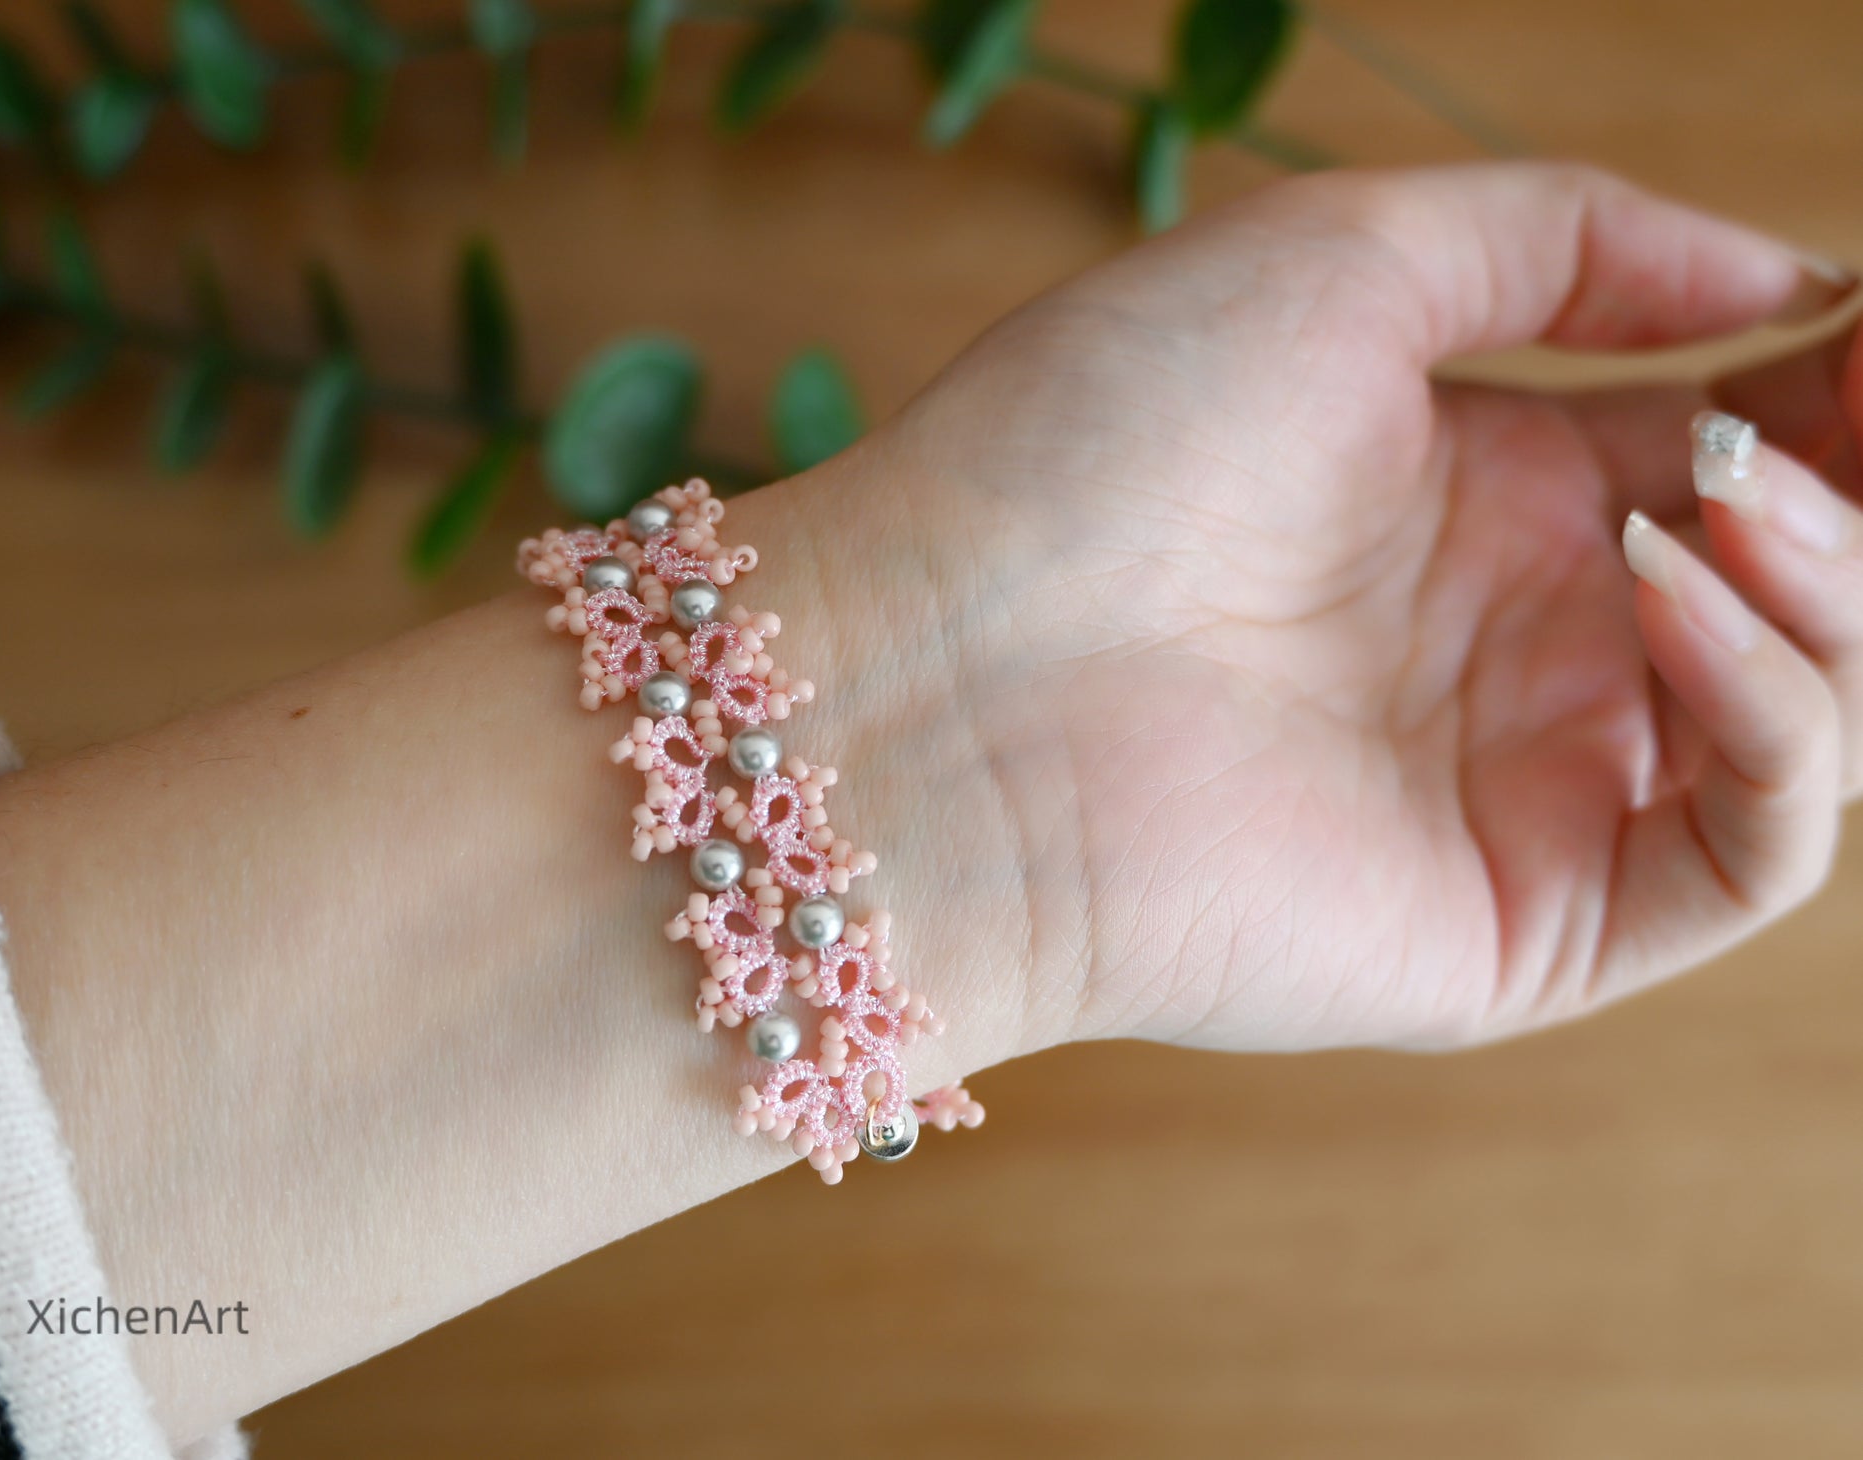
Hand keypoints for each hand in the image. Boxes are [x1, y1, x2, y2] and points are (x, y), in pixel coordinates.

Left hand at [812, 162, 1861, 1052]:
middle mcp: (1519, 647)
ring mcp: (1529, 790)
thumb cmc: (1093, 448)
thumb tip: (1783, 273)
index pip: (1732, 446)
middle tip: (1859, 404)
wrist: (944, 680)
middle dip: (1852, 489)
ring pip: (1805, 711)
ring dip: (1829, 581)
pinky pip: (1749, 848)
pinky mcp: (1527, 923)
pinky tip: (1666, 590)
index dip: (1830, 382)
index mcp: (1480, 499)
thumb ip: (1564, 238)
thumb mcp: (1337, 261)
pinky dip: (1773, 715)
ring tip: (1723, 492)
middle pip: (1796, 581)